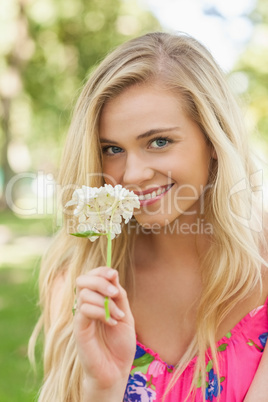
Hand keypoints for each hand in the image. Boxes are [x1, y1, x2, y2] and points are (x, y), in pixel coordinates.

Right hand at [73, 267, 135, 391]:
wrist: (117, 370)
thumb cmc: (120, 344)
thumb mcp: (125, 315)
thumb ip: (119, 296)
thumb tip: (113, 274)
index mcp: (97, 301)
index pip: (91, 276)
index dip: (101, 271)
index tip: (114, 274)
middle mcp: (86, 306)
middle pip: (82, 280)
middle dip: (99, 280)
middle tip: (114, 293)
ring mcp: (81, 317)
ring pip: (84, 293)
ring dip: (105, 301)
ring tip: (118, 316)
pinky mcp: (79, 329)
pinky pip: (84, 309)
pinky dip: (101, 312)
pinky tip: (111, 323)